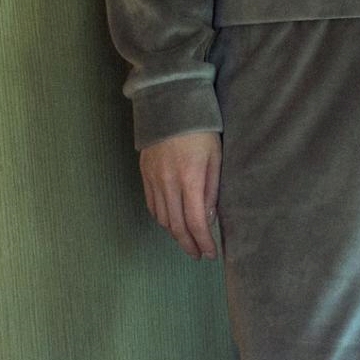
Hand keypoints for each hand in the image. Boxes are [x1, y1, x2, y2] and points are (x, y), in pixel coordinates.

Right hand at [140, 130, 221, 258]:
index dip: (203, 242)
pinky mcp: (144, 174)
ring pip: (162, 218)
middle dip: (188, 244)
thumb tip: (208, 218)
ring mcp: (153, 179)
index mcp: (189, 179)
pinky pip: (151, 205)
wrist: (170, 104)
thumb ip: (212, 189)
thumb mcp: (215, 157)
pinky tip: (171, 223)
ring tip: (187, 241)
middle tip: (199, 255)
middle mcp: (168, 183)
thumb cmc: (201, 129)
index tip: (210, 253)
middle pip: (176, 225)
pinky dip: (161, 219)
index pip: (196, 222)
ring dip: (175, 234)